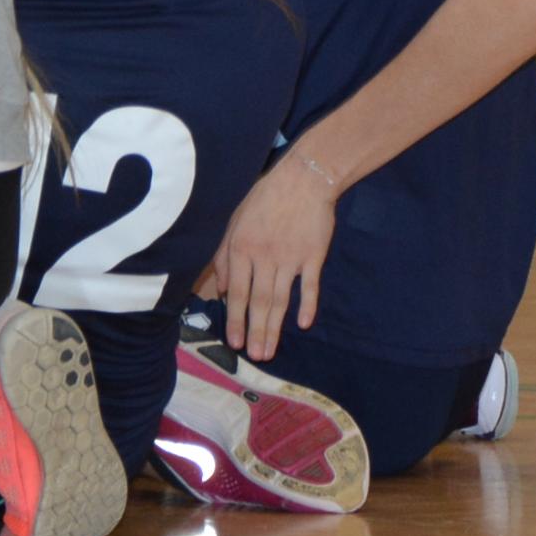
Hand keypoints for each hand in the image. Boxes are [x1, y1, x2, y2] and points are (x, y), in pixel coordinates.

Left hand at [204, 155, 336, 360]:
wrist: (304, 179)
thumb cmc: (264, 197)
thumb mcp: (235, 220)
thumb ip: (224, 254)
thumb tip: (222, 288)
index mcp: (242, 248)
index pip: (237, 292)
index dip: (235, 319)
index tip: (234, 343)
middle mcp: (264, 257)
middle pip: (259, 301)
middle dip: (255, 332)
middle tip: (255, 357)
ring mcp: (290, 258)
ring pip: (280, 299)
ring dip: (275, 327)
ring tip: (270, 350)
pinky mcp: (314, 256)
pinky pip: (310, 286)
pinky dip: (307, 305)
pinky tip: (304, 324)